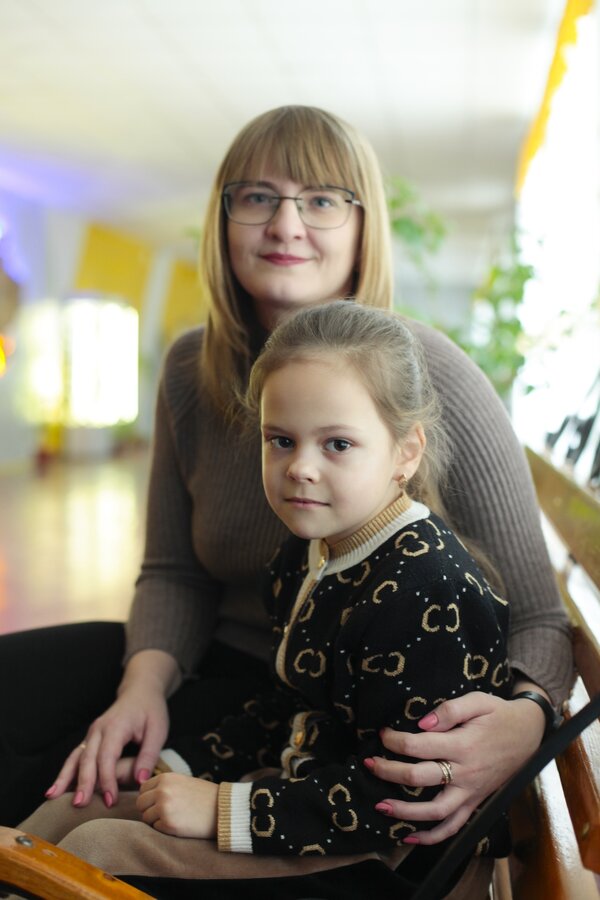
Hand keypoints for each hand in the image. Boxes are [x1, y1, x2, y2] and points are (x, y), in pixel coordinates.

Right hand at [45, 650, 179, 808]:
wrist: (140, 692)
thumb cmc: (150, 711)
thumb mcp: (158, 730)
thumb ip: (149, 755)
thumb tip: (141, 781)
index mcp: (116, 726)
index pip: (107, 756)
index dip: (108, 780)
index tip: (111, 800)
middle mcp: (98, 730)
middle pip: (87, 758)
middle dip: (83, 782)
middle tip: (80, 805)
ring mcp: (91, 734)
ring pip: (75, 757)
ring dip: (65, 778)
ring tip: (53, 797)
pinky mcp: (89, 740)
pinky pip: (75, 757)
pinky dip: (65, 773)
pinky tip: (55, 789)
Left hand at [137, 773, 217, 837]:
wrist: (223, 808)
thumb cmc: (204, 796)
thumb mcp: (183, 782)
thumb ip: (164, 786)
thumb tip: (144, 796)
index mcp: (166, 778)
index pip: (143, 789)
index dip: (150, 798)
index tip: (160, 803)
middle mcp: (162, 790)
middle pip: (141, 804)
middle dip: (149, 810)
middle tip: (165, 814)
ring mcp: (164, 807)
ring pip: (146, 818)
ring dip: (157, 821)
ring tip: (175, 818)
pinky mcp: (168, 824)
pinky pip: (156, 829)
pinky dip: (165, 829)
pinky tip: (180, 824)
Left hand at [369, 690, 545, 844]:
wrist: (530, 734)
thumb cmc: (500, 714)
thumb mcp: (478, 701)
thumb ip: (450, 709)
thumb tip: (421, 722)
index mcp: (464, 745)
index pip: (418, 746)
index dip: (394, 740)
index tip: (382, 734)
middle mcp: (466, 773)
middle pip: (418, 778)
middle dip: (388, 771)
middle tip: (368, 763)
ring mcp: (471, 792)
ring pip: (435, 811)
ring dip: (405, 812)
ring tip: (380, 806)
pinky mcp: (476, 802)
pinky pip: (454, 826)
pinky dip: (432, 836)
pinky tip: (410, 836)